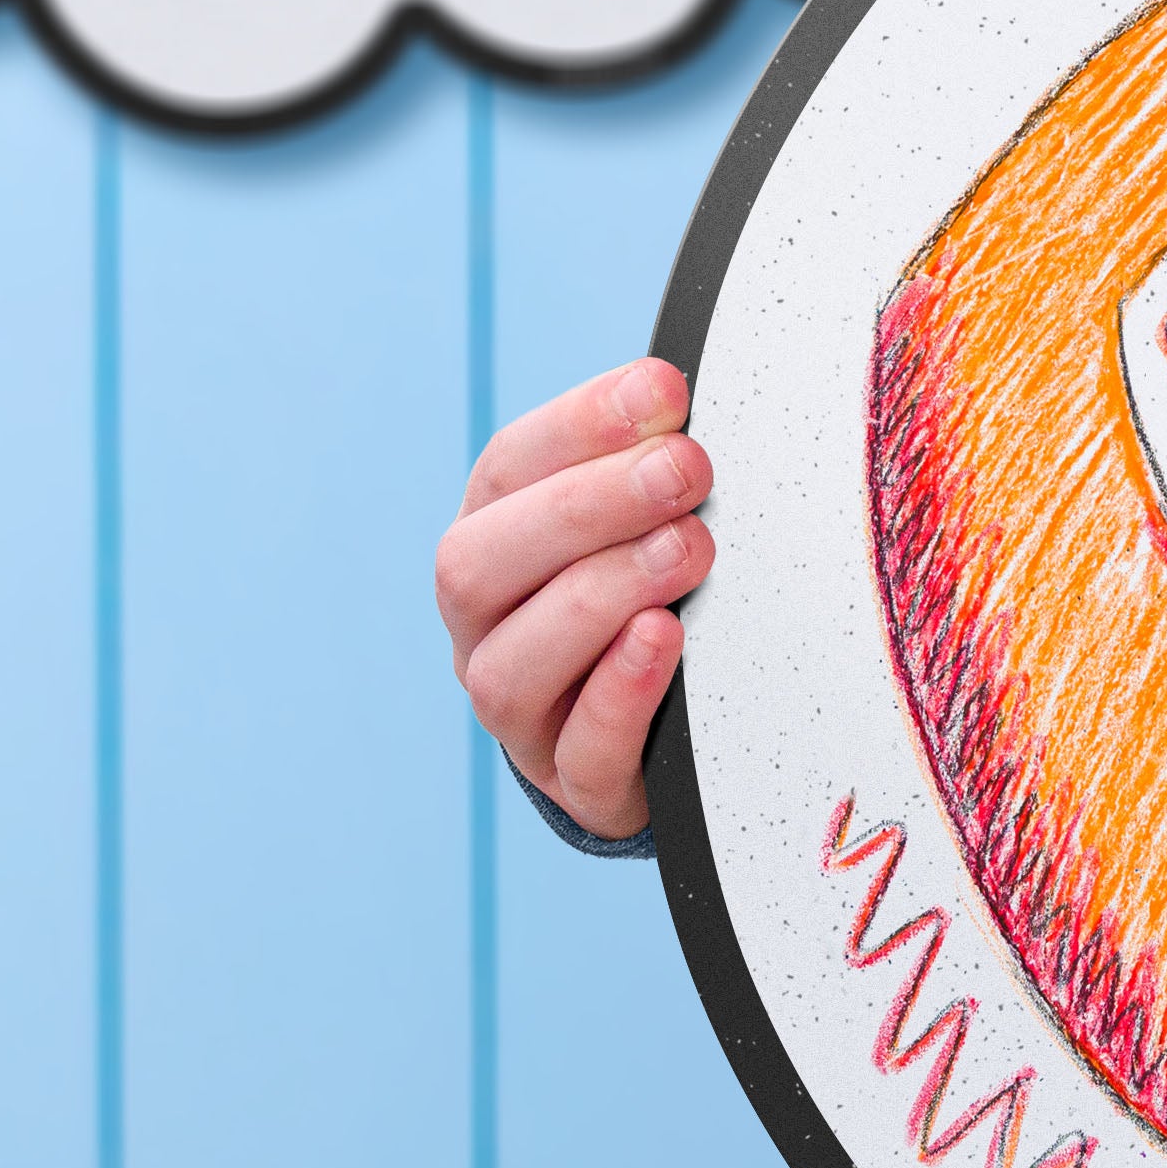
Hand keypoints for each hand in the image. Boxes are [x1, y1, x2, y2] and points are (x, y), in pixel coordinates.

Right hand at [435, 356, 711, 841]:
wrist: (681, 725)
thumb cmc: (670, 584)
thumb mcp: (661, 513)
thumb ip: (663, 455)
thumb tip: (685, 383)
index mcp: (501, 537)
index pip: (508, 469)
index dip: (578, 425)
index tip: (662, 391)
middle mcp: (488, 625)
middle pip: (479, 563)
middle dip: (585, 508)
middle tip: (686, 471)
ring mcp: (523, 712)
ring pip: (511, 664)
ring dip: (600, 595)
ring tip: (687, 552)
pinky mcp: (577, 783)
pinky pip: (580, 752)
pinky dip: (620, 694)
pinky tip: (666, 640)